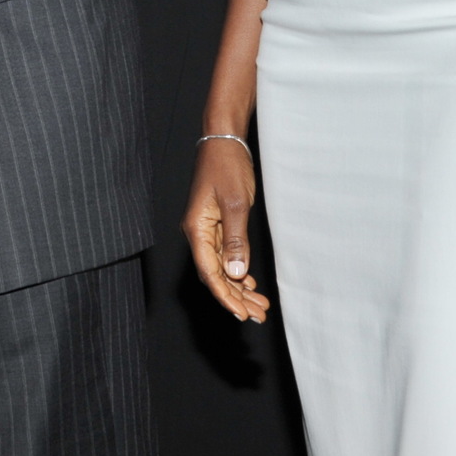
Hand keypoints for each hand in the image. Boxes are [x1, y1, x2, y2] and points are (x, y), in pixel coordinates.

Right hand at [185, 136, 269, 322]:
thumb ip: (235, 240)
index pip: (209, 272)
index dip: (225, 296)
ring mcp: (206, 229)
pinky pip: (224, 255)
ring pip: (220, 267)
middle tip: (257, 314)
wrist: (224, 141)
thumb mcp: (236, 203)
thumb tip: (236, 274)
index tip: (241, 314)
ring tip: (259, 304)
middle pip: (213, 274)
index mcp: (196, 229)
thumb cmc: (227, 166)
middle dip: (235, 297)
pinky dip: (237, 271)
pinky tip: (249, 281)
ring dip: (238, 287)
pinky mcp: (215, 224)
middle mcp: (197, 232)